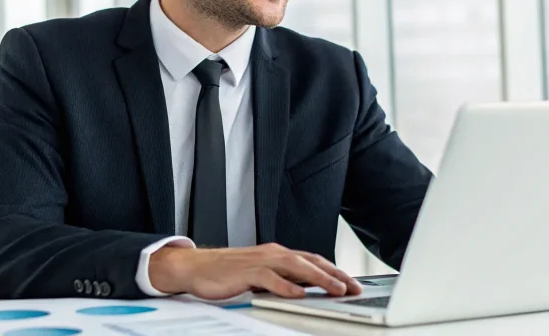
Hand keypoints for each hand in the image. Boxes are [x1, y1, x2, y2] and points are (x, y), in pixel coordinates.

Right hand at [148, 243, 363, 298]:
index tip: (352, 283)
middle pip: (311, 261)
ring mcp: (260, 261)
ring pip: (296, 266)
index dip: (334, 271)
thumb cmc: (227, 273)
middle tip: (353, 288)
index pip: (313, 260)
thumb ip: (282, 279)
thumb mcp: (261, 275)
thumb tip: (307, 290)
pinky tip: (299, 294)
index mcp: (278, 254)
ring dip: (319, 278)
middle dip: (335, 275)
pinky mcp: (246, 271)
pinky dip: (286, 286)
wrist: (195, 267)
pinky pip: (270, 278)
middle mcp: (273, 254)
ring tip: (336, 290)